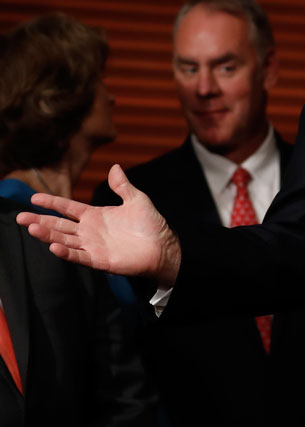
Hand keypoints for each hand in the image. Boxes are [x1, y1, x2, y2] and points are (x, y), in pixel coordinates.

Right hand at [15, 164, 181, 286]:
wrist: (163, 247)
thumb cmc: (151, 225)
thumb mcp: (136, 200)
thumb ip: (122, 186)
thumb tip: (115, 167)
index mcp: (95, 215)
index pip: (67, 207)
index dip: (51, 202)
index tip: (33, 197)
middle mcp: (89, 231)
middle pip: (59, 225)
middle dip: (39, 221)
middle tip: (20, 217)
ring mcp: (92, 246)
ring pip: (64, 240)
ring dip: (47, 235)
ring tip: (31, 228)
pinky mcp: (99, 260)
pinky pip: (79, 256)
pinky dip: (66, 252)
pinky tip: (53, 246)